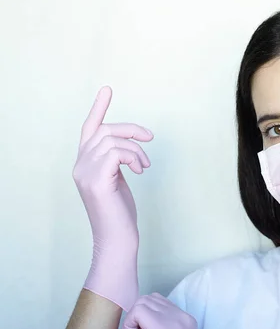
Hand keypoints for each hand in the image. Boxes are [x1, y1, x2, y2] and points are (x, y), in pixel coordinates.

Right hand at [74, 86, 153, 310]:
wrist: (117, 239)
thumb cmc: (120, 213)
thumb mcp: (118, 180)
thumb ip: (116, 161)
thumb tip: (130, 147)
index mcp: (84, 164)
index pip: (89, 129)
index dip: (98, 108)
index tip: (107, 89)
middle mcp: (79, 166)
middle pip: (104, 130)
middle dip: (131, 129)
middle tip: (150, 137)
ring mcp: (85, 173)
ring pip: (112, 139)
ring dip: (136, 149)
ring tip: (145, 166)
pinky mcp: (96, 181)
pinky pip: (116, 152)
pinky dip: (133, 156)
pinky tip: (140, 170)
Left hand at [123, 293, 197, 328]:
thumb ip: (162, 326)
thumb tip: (141, 315)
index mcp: (188, 321)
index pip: (160, 302)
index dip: (145, 319)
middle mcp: (183, 317)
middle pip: (149, 299)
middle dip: (138, 320)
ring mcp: (174, 321)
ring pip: (141, 303)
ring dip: (133, 324)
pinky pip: (136, 312)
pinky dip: (129, 327)